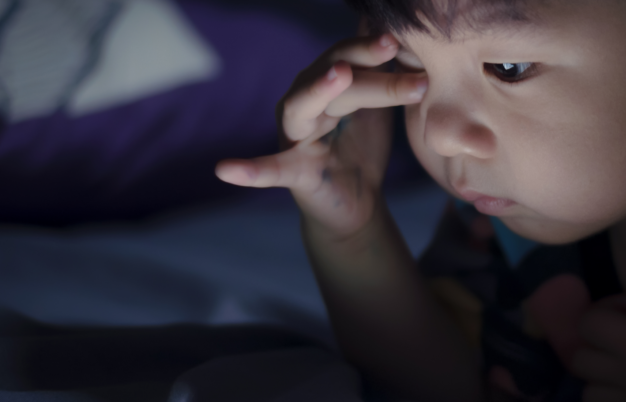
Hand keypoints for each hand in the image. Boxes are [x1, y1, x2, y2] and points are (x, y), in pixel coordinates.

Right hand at [215, 33, 427, 237]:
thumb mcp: (378, 101)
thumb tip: (382, 17)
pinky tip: (225, 170)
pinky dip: (249, 170)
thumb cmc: (362, 144)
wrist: (358, 201)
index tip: (400, 38)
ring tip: (338, 75)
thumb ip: (379, 64)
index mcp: (325, 82)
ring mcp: (293, 135)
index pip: (347, 54)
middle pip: (334, 74)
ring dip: (319, 90)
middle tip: (393, 47)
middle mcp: (303, 101)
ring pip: (305, 107)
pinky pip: (269, 170)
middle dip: (365, 62)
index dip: (370, 45)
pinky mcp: (293, 173)